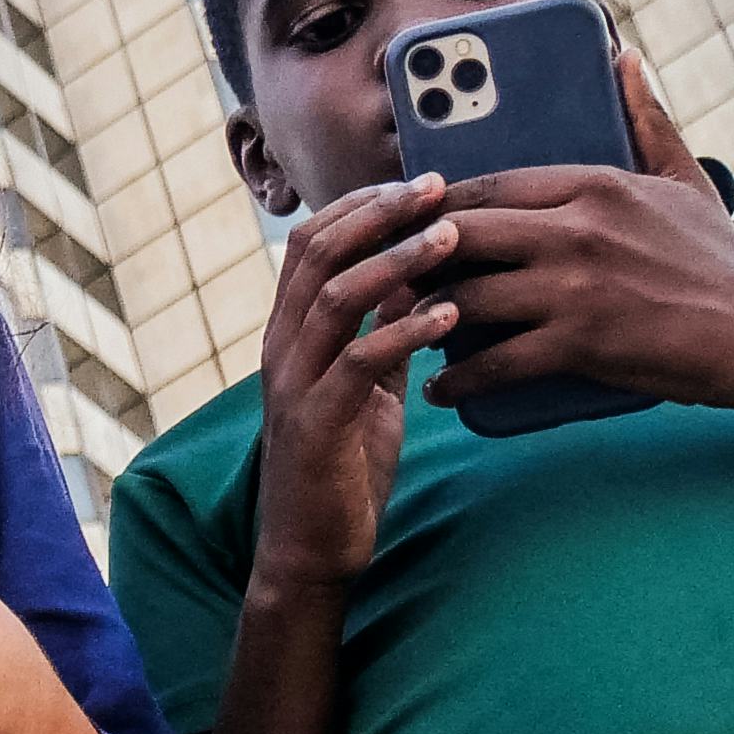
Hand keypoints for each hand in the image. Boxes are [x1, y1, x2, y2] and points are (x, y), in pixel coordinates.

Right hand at [247, 171, 461, 594]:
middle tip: (438, 186)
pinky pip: (358, 363)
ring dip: (397, 260)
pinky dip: (404, 331)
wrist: (311, 552)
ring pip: (335, 297)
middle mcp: (281, 349)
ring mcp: (294, 386)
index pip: (313, 243)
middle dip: (380, 213)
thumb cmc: (343, 468)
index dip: (363, 205)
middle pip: (318, 254)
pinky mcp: (317, 426)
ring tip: (452, 237)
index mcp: (290, 334)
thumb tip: (417, 278)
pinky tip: (451, 315)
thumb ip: (380, 333)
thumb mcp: (368, 387)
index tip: (419, 182)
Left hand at [425, 54, 733, 416]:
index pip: (488, 184)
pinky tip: (440, 386)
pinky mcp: (580, 343)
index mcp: (595, 184)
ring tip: (407, 330)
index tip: (409, 220)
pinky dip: (458, 377)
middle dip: (417, 257)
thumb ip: (647, 118)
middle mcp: (577, 229)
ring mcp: (575, 287)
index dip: (436, 205)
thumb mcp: (685, 180)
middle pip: (462, 235)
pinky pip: (494, 361)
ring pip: (466, 296)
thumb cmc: (721, 260)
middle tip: (390, 275)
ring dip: (427, 319)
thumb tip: (622, 56)